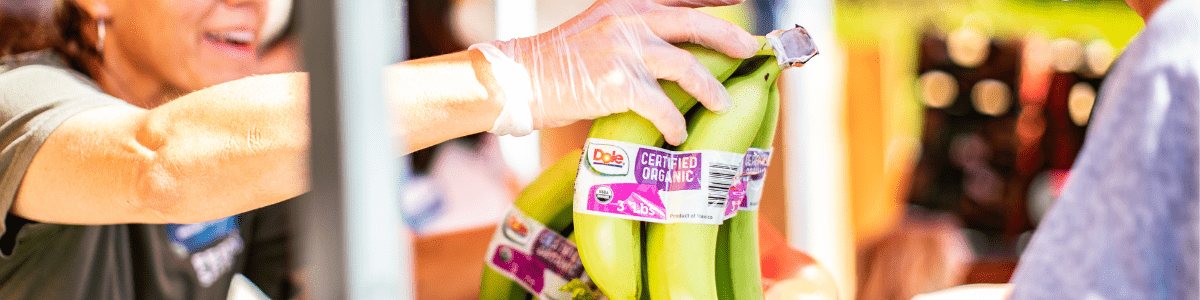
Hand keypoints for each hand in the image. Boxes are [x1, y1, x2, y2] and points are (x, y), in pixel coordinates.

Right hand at [478, 0, 756, 144]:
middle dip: (729, 36)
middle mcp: (629, 19)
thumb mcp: (599, 29)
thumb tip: (670, 50)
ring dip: (711, 88)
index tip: (739, 2)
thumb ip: (632, 31)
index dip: (714, 1)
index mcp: (627, 4)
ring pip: (687, 66)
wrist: (521, 79)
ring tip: (723, 104)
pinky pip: (662, 106)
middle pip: (695, 24)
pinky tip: (677, 134)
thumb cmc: (559, 61)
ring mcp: (625, 50)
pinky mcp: (618, 83)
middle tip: (749, 49)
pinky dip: (674, 122)